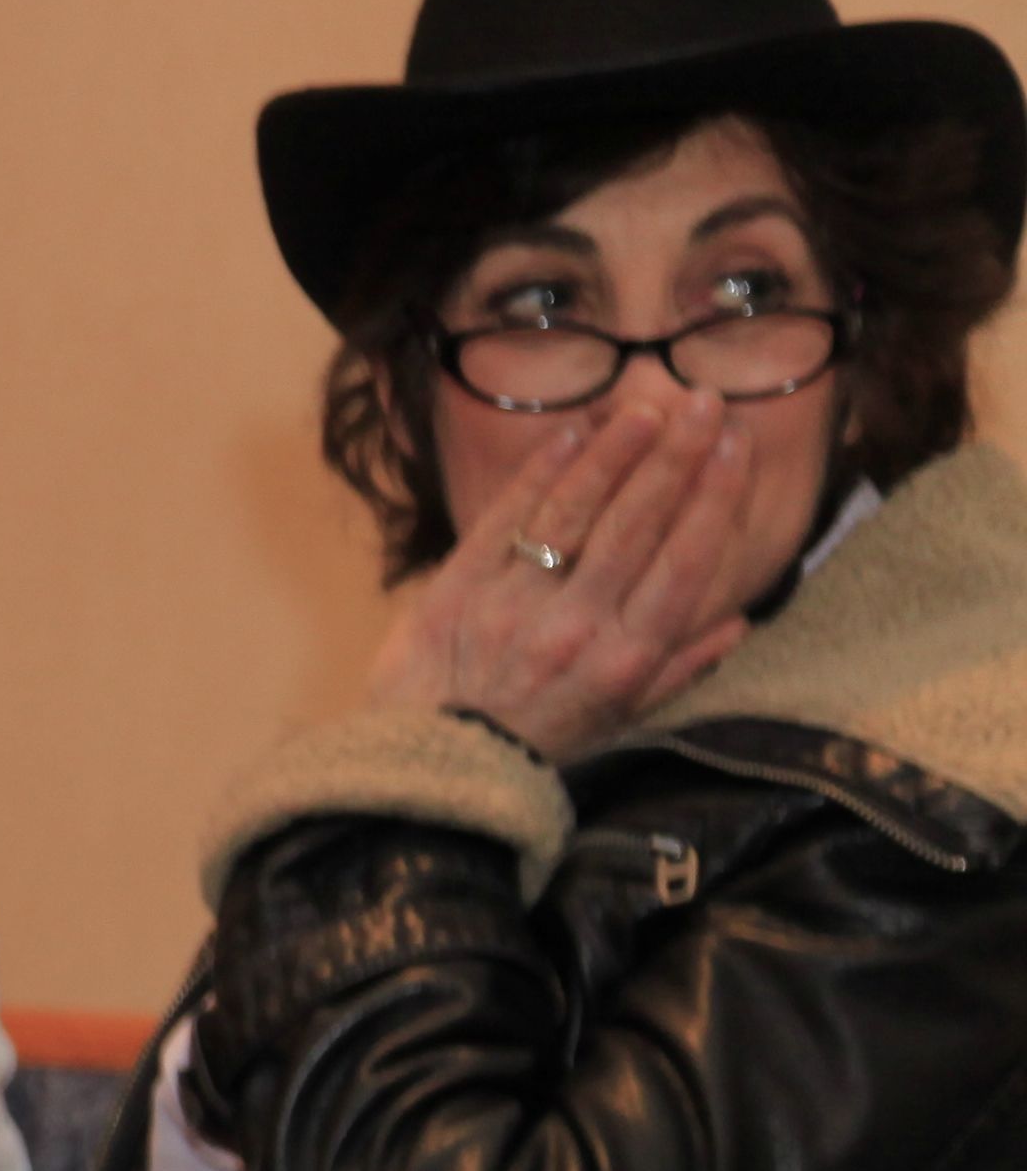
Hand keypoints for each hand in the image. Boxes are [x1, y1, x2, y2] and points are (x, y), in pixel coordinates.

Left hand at [364, 386, 760, 762]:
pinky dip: (540, 473)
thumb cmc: (535, 740)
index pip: (684, 563)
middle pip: (636, 525)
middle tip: (705, 402)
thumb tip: (738, 621)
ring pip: (573, 512)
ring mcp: (512, 605)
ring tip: (646, 407)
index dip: (715, 499)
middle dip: (676, 457)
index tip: (737, 446)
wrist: (431, 767)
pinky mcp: (455, 589)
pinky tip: (572, 433)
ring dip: (614, 453)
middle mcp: (575, 627)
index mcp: (624, 659)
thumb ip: (678, 669)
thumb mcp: (619, 719)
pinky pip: (504, 519)